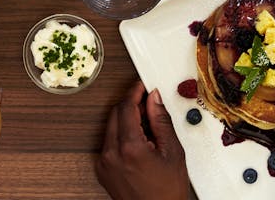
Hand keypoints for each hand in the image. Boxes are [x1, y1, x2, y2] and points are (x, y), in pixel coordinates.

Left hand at [97, 83, 188, 199]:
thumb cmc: (168, 192)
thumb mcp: (172, 152)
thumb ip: (161, 121)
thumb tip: (154, 99)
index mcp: (130, 147)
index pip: (126, 107)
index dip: (134, 92)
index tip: (141, 86)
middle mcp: (111, 154)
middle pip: (115, 114)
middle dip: (130, 105)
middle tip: (147, 104)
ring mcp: (104, 163)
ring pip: (110, 127)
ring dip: (125, 121)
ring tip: (146, 129)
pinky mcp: (102, 170)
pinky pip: (108, 143)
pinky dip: (120, 136)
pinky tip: (137, 143)